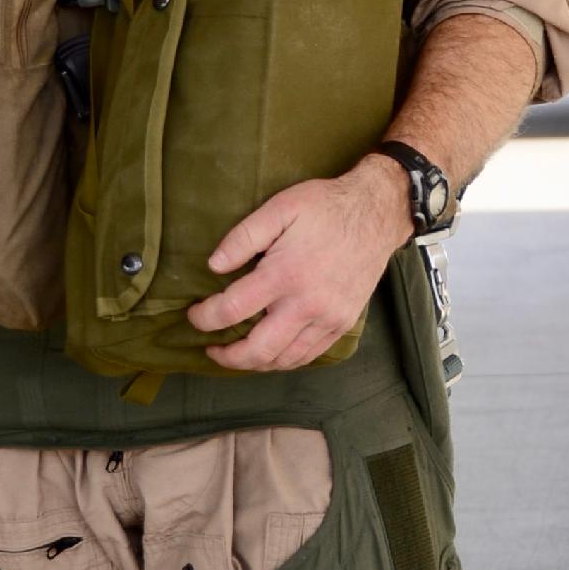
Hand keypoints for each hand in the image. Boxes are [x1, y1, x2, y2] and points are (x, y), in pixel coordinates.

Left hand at [187, 159, 412, 371]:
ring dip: (256, 363)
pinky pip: (309, 356)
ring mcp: (328, 319)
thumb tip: (214, 265)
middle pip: (258, 350)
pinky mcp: (343, 324)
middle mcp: (306, 304)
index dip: (205, 318)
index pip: (232, 309)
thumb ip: (244, 237)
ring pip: (285, 360)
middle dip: (228, 357)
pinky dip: (285, 360)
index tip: (193, 317)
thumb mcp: (280, 208)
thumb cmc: (325, 206)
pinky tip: (272, 350)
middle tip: (211, 348)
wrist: (375, 214)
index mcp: (285, 274)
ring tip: (237, 353)